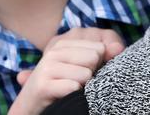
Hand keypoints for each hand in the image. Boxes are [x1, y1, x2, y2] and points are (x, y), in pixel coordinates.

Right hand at [8, 28, 124, 114]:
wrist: (32, 108)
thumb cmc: (64, 86)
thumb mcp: (84, 66)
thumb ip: (104, 54)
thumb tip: (118, 49)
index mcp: (65, 41)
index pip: (101, 47)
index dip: (99, 63)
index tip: (82, 71)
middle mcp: (55, 49)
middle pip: (95, 58)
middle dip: (90, 74)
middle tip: (74, 82)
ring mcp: (47, 65)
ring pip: (86, 74)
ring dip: (81, 87)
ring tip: (68, 89)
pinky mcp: (43, 84)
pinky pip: (74, 87)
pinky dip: (74, 96)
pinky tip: (63, 97)